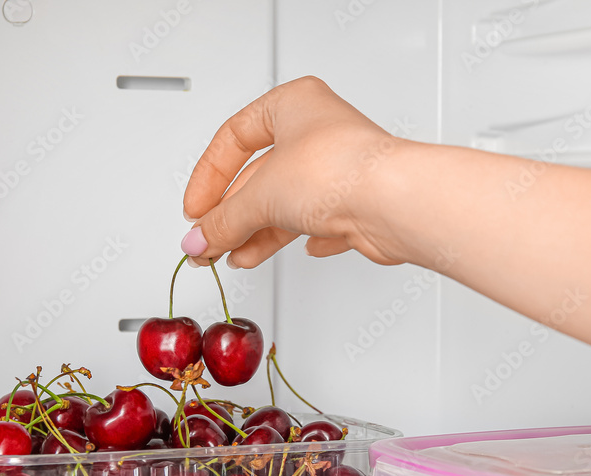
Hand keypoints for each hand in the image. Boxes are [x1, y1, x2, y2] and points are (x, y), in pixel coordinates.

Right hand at [181, 76, 412, 267]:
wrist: (394, 204)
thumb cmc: (342, 170)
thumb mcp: (260, 195)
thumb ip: (223, 220)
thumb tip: (200, 240)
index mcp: (293, 104)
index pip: (234, 137)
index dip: (208, 176)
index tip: (196, 210)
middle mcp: (319, 131)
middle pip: (260, 175)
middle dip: (232, 213)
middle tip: (210, 241)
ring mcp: (339, 167)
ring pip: (287, 201)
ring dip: (257, 232)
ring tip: (235, 255)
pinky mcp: (357, 202)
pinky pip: (321, 220)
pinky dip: (302, 236)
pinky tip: (299, 248)